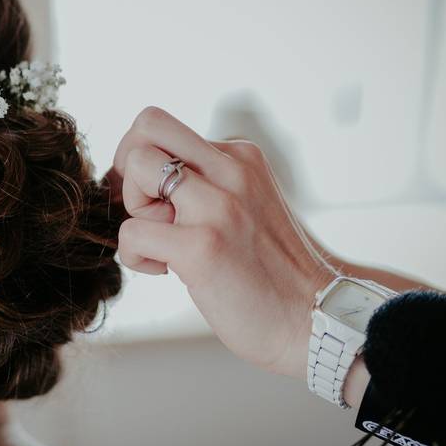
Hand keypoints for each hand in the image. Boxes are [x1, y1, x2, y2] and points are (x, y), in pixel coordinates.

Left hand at [112, 106, 335, 378]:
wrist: (315, 320)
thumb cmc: (272, 270)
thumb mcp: (246, 202)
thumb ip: (207, 180)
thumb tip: (142, 174)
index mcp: (241, 157)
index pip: (163, 128)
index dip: (143, 160)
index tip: (155, 198)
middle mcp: (232, 170)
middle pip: (147, 124)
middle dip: (129, 166)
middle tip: (149, 210)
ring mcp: (218, 206)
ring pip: (135, 166)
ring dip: (135, 209)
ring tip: (164, 241)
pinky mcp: (201, 247)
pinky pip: (132, 230)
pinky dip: (135, 255)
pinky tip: (167, 271)